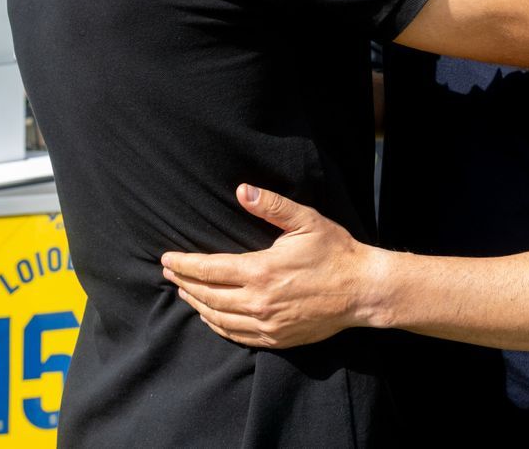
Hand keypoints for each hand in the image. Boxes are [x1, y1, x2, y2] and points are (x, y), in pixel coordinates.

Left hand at [160, 185, 374, 348]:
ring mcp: (266, 324)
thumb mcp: (306, 221)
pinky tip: (210, 315)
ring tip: (184, 292)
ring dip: (196, 304)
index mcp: (261, 271)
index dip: (183, 264)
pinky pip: (235, 335)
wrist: (362, 291)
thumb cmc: (335, 252)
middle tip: (169, 272)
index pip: (208, 269)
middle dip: (184, 282)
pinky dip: (216, 324)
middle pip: (207, 295)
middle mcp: (258, 301)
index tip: (166, 258)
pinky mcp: (275, 338)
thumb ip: (271, 206)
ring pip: (217, 318)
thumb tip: (242, 191)